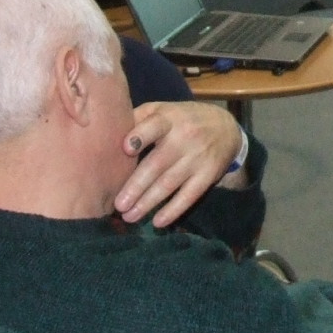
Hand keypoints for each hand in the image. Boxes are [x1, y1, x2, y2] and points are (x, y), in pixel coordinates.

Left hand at [115, 101, 245, 227]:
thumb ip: (138, 118)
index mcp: (169, 118)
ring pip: (169, 183)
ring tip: (129, 217)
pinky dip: (173, 210)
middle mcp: (184, 137)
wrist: (226, 127)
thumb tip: (106, 134)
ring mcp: (197, 158)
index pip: (154, 126)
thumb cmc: (182, 119)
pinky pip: (189, 195)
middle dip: (136, 186)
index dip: (141, 136)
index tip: (126, 148)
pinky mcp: (208, 175)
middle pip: (157, 164)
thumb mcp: (163, 110)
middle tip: (118, 205)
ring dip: (148, 203)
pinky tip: (158, 222)